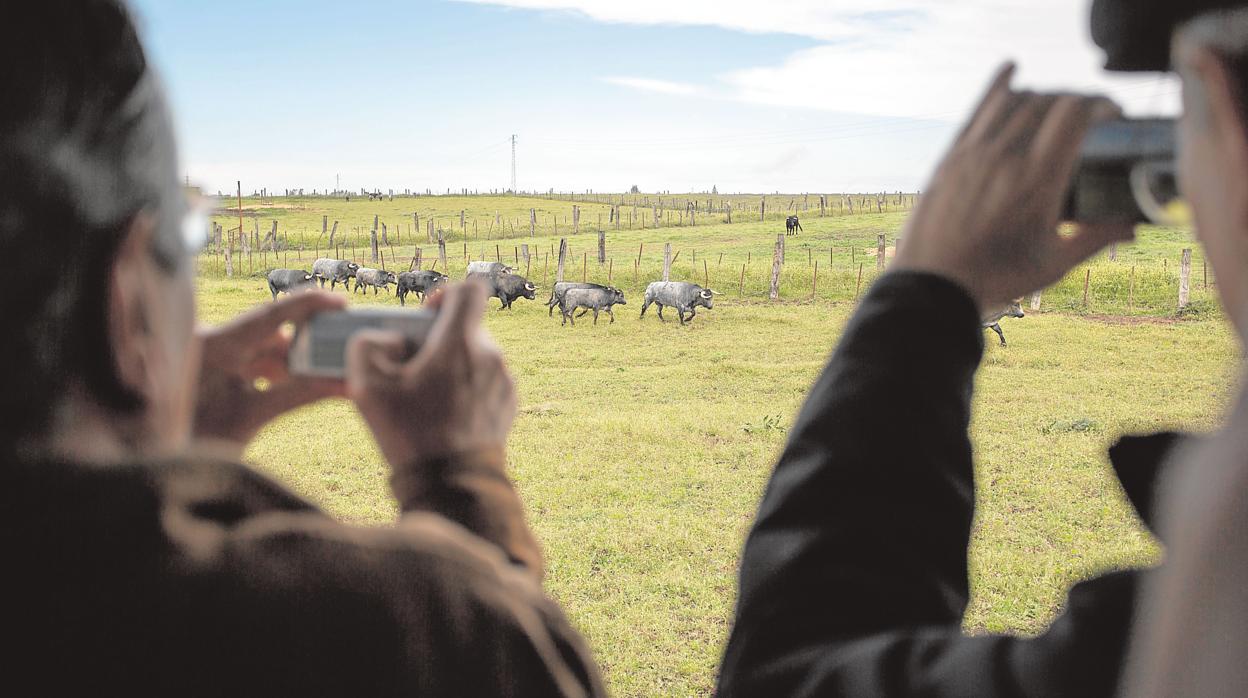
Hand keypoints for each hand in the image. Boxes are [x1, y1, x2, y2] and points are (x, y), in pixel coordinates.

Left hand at [194, 292, 347, 454]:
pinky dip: (279, 378)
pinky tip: (303, 387)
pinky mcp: (215, 381)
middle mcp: (212, 346)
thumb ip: (294, 398)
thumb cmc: (189, 442)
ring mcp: (213, 363)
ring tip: (330, 375)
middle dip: (308, 344)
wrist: (153, 466)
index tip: (341, 303)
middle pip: (271, 335)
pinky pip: (255, 369)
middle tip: (342, 351)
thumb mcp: (247, 420)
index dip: (308, 304)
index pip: (269, 315)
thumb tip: (343, 385)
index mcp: (213, 346)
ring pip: (265, 354)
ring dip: (295, 365)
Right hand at [345, 282, 515, 469]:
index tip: (425, 316)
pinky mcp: (508, 407)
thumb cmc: (410, 434)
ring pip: (478, 357)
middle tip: (414, 366)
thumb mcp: (367, 386)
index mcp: (461, 341)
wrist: (452, 485)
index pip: (468, 290)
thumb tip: (386, 339)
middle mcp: (492, 356)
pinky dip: (468, 388)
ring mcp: (505, 382)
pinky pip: (487, 383)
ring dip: (455, 365)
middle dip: (441, 339)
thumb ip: (367, 344)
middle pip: (469, 327)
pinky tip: (445, 414)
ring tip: (428, 396)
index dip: (444, 294)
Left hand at [893, 63, 1135, 309]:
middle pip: (1048, 101)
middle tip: (1087, 113)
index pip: (1075, 113)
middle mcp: (1007, 157)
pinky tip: (1012, 70)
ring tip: (1056, 106)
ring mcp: (975, 154)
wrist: (933, 285)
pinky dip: (998, 85)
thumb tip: (1132, 228)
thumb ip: (1095, 238)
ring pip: (1015, 100)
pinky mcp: (951, 157)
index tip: (1111, 113)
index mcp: (1040, 179)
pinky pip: (978, 109)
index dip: (1099, 103)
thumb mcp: (1054, 263)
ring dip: (1042, 95)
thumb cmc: (996, 278)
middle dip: (1075, 99)